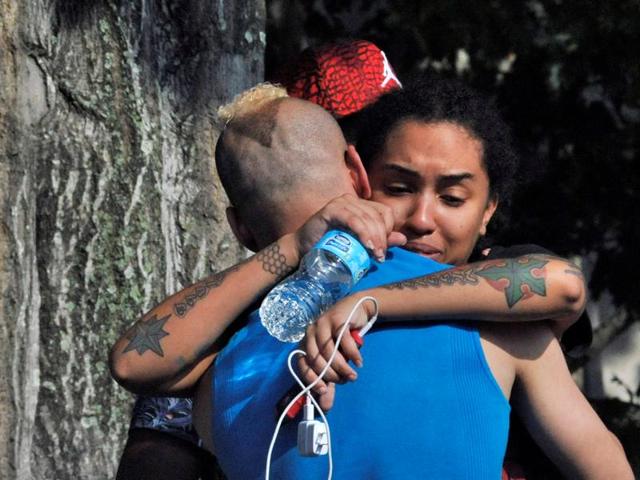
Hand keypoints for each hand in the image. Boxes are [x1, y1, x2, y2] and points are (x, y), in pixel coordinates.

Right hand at [293, 194, 405, 261]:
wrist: (303, 250)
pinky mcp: (331, 209)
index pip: (385, 213)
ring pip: (367, 218)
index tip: (383, 251)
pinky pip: (353, 219)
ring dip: (375, 238)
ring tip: (375, 255)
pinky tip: (367, 246)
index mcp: (361, 205)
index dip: (388, 231)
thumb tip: (403, 240)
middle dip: (382, 238)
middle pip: (378, 216)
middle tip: (380, 257)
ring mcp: (341, 203)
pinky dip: (363, 233)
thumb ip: (379, 240)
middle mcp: (352, 200)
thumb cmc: (329, 247)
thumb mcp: (359, 245)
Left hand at [297, 294, 375, 408]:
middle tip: (344, 381)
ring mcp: (323, 324)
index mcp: (305, 342)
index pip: (302, 363)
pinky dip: (353, 354)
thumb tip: (325, 407)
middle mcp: (310, 332)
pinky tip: (359, 362)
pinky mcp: (337, 319)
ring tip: (353, 375)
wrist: (356, 310)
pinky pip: (343, 341)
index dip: (311, 378)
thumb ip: (329, 383)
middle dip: (330, 374)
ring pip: (330, 351)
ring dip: (342, 367)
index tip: (324, 390)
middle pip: (316, 359)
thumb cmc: (343, 337)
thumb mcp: (335, 361)